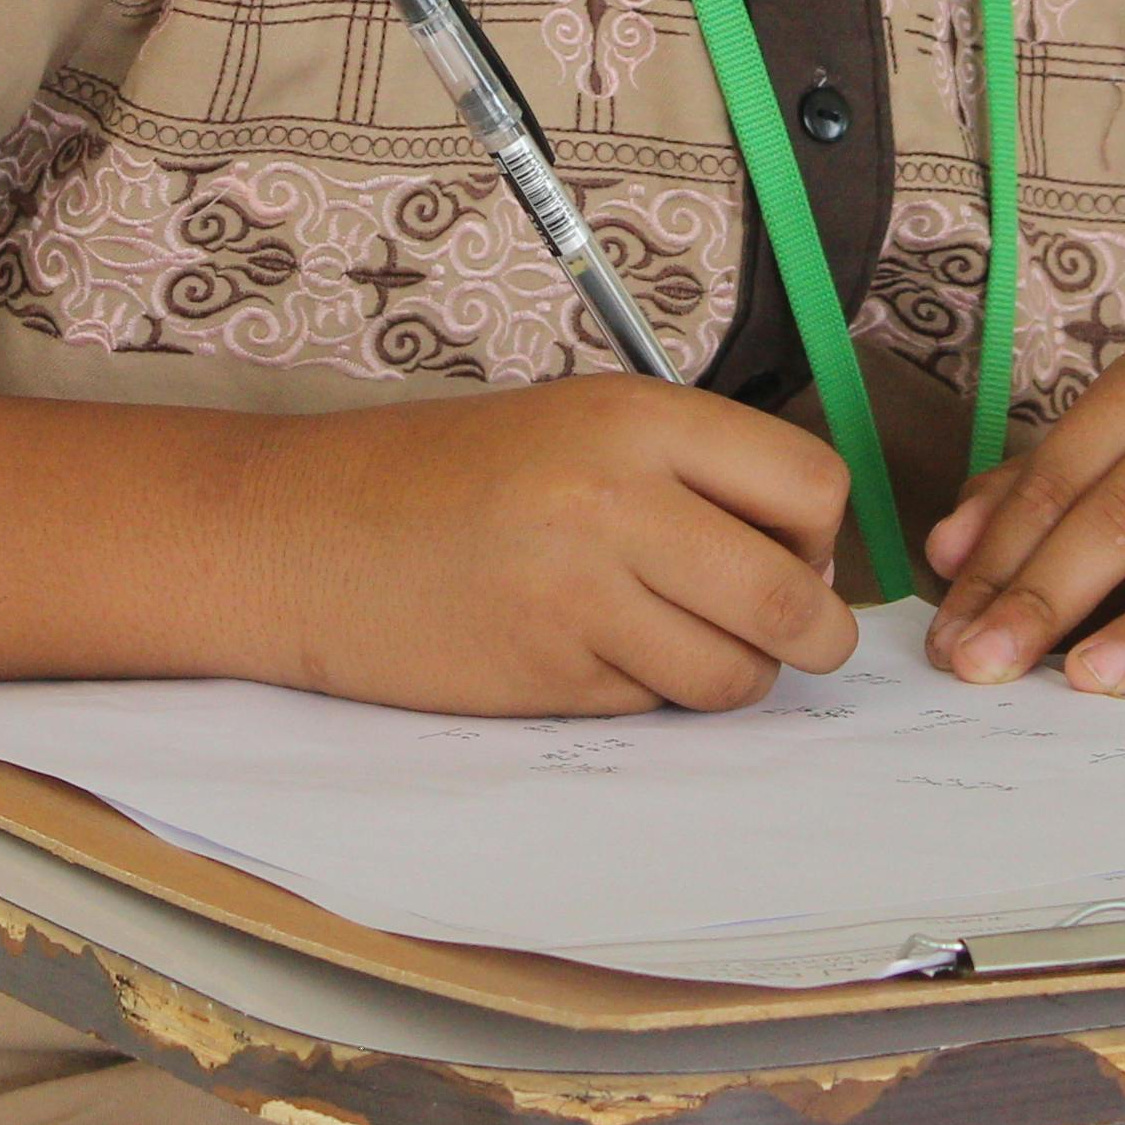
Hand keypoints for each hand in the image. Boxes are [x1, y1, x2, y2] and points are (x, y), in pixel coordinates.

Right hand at [238, 377, 859, 713]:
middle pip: (793, 597)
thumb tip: (813, 552)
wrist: (304, 534)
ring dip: (732, 673)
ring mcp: (583, 597)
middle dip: (812, 632)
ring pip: (737, 672)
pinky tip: (594, 654)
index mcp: (639, 419)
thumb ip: (693, 470)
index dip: (819, 535)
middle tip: (793, 633)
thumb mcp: (579, 424)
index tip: (792, 550)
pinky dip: (651, 693)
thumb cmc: (445, 476)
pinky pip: (658, 704)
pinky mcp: (550, 677)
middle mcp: (619, 501)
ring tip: (678, 641)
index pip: (812, 486)